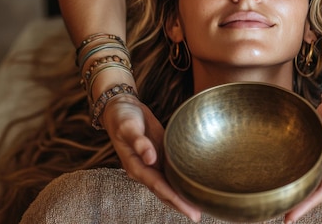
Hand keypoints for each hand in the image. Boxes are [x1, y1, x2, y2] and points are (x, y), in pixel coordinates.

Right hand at [101, 94, 201, 221]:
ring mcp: (152, 164)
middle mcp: (145, 169)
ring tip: (199, 206)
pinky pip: (171, 173)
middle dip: (181, 204)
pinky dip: (180, 182)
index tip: (189, 211)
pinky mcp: (160, 156)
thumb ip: (139, 142)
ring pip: (169, 185)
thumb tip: (150, 158)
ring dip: (182, 196)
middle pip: (165, 192)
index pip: (158, 187)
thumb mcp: (128, 127)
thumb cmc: (122, 117)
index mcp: (136, 166)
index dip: (174, 199)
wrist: (122, 108)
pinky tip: (191, 186)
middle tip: (198, 216)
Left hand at [283, 90, 321, 222]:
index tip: (292, 216)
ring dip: (294, 188)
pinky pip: (301, 160)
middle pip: (312, 188)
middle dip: (298, 203)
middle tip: (280, 215)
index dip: (308, 204)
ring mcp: (319, 155)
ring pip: (305, 176)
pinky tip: (279, 173)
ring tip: (276, 199)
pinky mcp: (311, 144)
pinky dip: (291, 168)